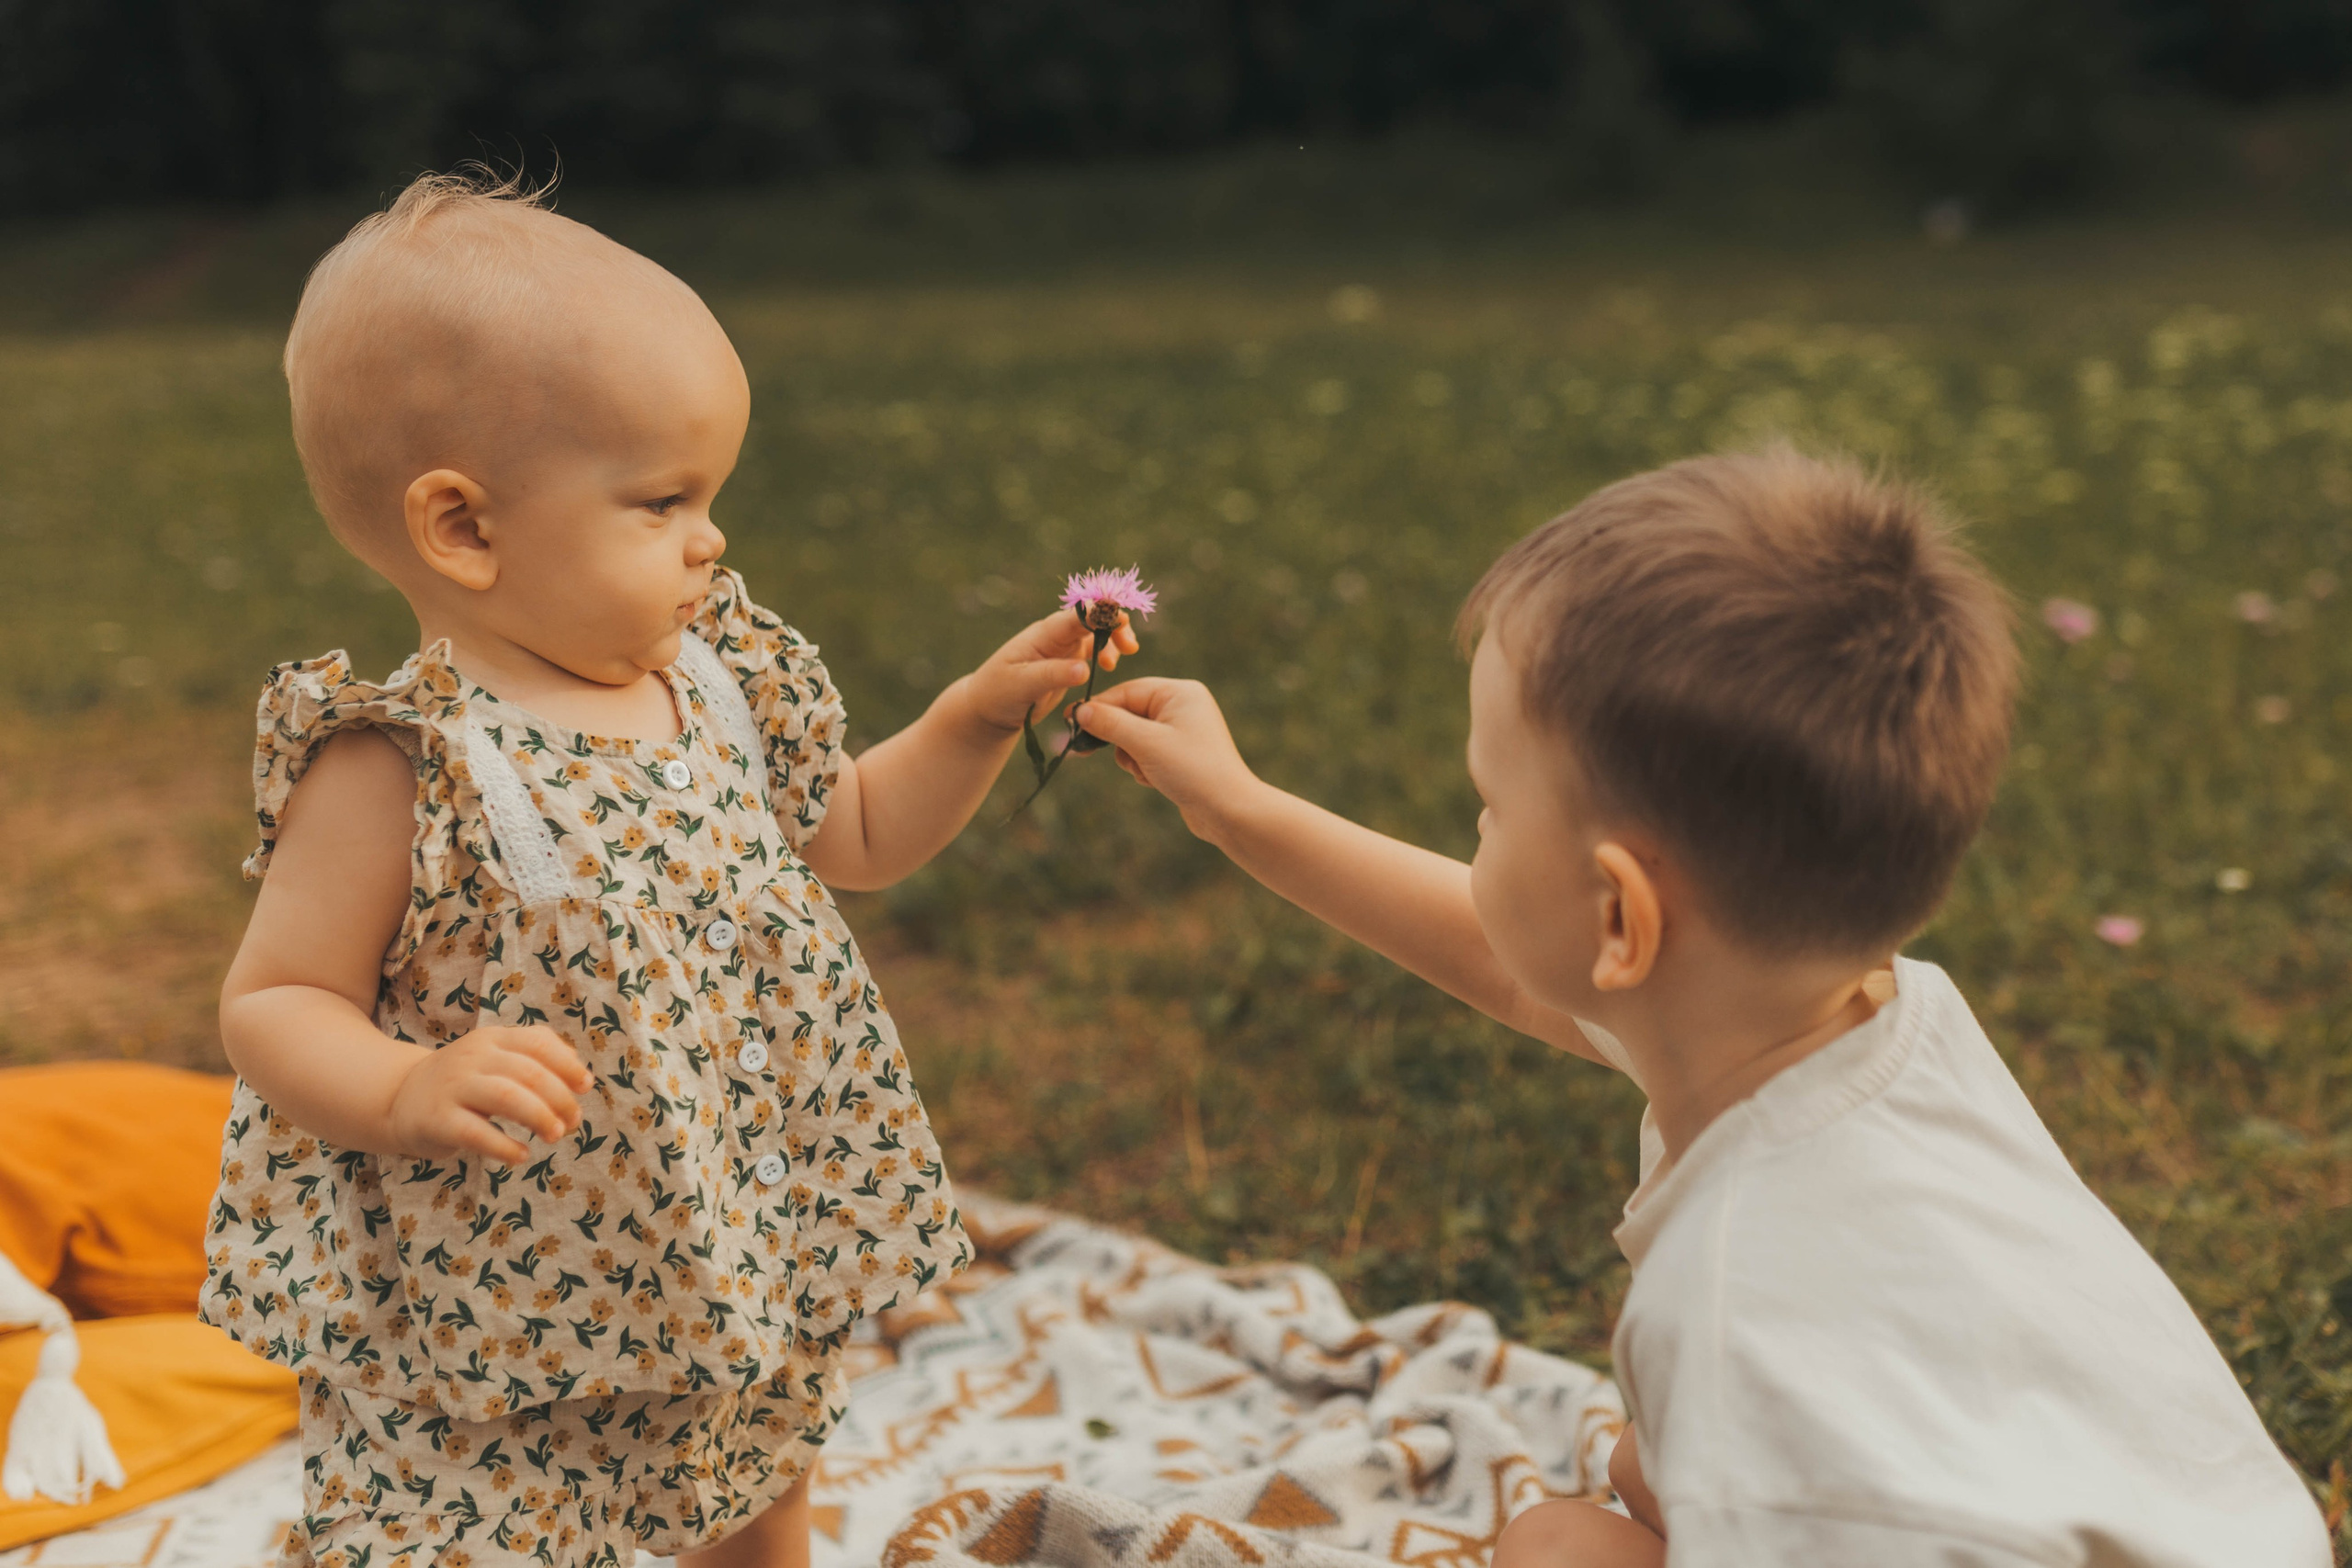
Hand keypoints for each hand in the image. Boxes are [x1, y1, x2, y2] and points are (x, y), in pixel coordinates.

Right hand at [387, 1025, 591, 1163]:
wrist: (401, 1098)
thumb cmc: (466, 1082)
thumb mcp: (496, 1058)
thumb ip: (536, 1057)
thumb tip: (579, 1072)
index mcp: (492, 1038)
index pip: (538, 1042)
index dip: (568, 1065)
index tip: (586, 1087)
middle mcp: (472, 1057)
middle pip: (528, 1072)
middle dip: (559, 1099)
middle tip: (572, 1123)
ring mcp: (453, 1087)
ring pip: (506, 1097)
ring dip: (539, 1117)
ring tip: (555, 1135)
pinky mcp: (438, 1120)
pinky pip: (477, 1134)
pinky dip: (505, 1147)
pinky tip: (521, 1156)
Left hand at [959, 606, 1141, 733]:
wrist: (988, 708)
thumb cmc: (997, 693)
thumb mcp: (1022, 685)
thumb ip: (1053, 675)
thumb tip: (1084, 669)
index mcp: (1044, 634)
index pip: (1076, 616)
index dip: (1099, 613)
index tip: (1119, 618)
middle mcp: (1056, 636)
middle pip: (1092, 619)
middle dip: (1114, 625)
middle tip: (1130, 646)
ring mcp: (1063, 648)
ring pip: (1097, 633)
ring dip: (1114, 638)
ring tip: (1125, 654)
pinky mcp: (1067, 663)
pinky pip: (1093, 649)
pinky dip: (1107, 653)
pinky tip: (1110, 666)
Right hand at [1072, 678, 1259, 840]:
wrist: (1229, 811)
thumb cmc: (1193, 771)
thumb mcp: (1146, 744)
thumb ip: (1110, 724)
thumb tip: (1079, 711)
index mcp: (1179, 692)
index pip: (1126, 691)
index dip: (1097, 708)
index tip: (1069, 722)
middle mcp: (1182, 706)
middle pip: (1128, 713)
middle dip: (1118, 738)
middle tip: (1085, 751)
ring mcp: (1182, 730)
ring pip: (1134, 736)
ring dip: (1131, 757)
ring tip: (1146, 772)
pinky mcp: (1179, 754)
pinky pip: (1146, 752)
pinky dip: (1143, 767)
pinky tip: (1155, 780)